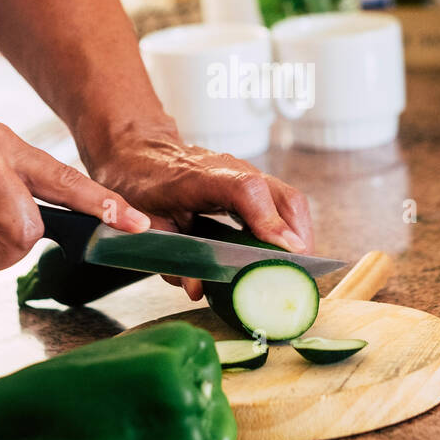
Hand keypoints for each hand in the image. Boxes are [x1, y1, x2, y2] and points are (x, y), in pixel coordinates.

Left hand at [86, 128, 313, 299]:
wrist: (139, 150)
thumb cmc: (141, 184)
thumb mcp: (148, 224)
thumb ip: (171, 257)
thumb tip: (197, 289)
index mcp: (200, 178)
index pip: (246, 191)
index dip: (269, 221)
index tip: (287, 251)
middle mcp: (232, 170)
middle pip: (284, 196)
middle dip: (298, 238)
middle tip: (299, 273)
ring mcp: (246, 173)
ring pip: (289, 199)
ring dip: (300, 235)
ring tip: (297, 268)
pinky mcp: (251, 182)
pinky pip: (282, 202)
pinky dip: (290, 228)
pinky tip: (284, 253)